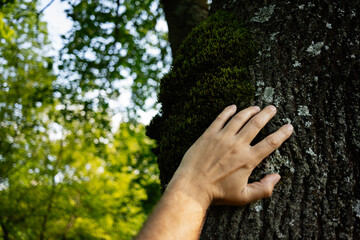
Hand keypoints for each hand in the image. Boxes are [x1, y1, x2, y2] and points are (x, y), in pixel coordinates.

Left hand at [168, 105, 292, 207]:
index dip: (282, 134)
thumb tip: (277, 177)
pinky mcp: (209, 135)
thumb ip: (263, 188)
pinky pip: (220, 118)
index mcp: (248, 159)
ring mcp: (222, 138)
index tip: (289, 126)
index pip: (270, 143)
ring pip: (239, 118)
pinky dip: (227, 111)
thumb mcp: (243, 197)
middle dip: (267, 114)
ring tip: (256, 107)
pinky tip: (233, 107)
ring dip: (250, 111)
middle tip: (272, 108)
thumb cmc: (217, 193)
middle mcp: (237, 145)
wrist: (192, 186)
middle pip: (256, 124)